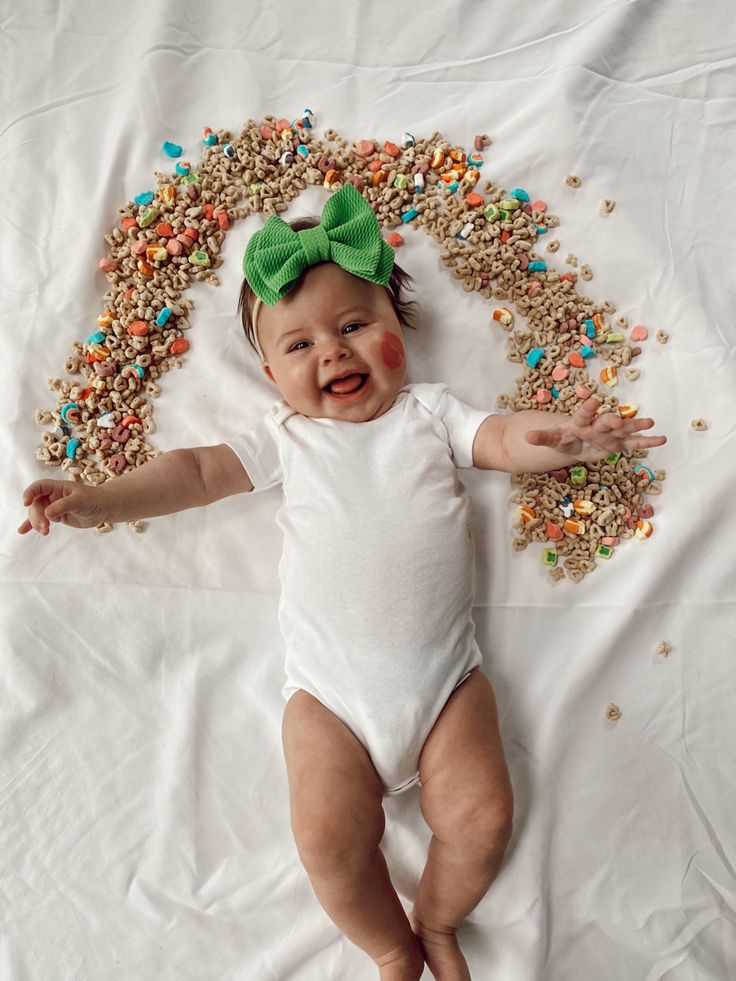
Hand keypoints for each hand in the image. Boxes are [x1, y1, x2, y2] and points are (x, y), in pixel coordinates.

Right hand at [18, 479, 104, 535]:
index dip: (30, 493)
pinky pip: (41, 520)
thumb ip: (63, 506)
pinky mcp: (56, 516)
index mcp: (58, 487)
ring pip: (37, 513)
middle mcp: (53, 496)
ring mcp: (53, 506)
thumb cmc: (93, 500)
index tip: (26, 503)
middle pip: (36, 504)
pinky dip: (32, 525)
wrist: (103, 508)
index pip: (39, 486)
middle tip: (45, 526)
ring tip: (45, 531)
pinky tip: (22, 531)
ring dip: (37, 522)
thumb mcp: (80, 501)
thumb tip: (47, 514)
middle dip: (37, 515)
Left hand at [524, 397, 666, 458]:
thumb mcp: (551, 439)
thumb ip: (542, 437)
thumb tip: (526, 437)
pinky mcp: (617, 443)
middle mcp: (597, 425)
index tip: (593, 401)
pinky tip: (661, 439)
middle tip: (620, 419)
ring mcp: (609, 433)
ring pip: (623, 429)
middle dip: (613, 420)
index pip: (583, 414)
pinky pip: (632, 443)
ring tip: (651, 422)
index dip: (587, 408)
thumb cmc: (563, 436)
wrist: (575, 438)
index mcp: (580, 422)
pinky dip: (645, 442)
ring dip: (635, 426)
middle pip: (605, 422)